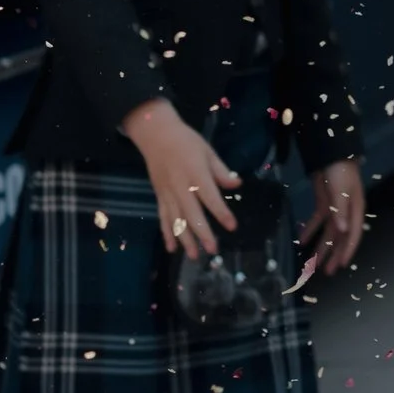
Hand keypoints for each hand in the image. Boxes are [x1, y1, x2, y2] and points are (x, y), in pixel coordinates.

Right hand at [120, 98, 243, 257]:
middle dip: (202, 234)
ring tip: (193, 256)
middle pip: (192, 214)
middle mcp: (181, 187)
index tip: (232, 226)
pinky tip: (171, 248)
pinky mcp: (159, 197)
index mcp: (196, 174)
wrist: (156, 135)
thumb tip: (237, 185)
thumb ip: (221, 171)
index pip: (210, 197)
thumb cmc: (186, 142)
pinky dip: (167, 234)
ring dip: (185, 240)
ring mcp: (168, 194)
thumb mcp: (208, 151)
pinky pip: (163, 218)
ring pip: (176, 221)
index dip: (221, 213)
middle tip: (213, 251)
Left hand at [303, 157, 367, 277]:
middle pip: (341, 237)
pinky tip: (301, 240)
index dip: (347, 251)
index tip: (341, 266)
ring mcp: (335, 208)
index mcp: (355, 210)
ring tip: (313, 263)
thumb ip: (341, 211)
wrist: (331, 152)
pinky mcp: (324, 203)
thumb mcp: (341, 191)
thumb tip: (343, 231)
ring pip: (329, 232)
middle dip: (334, 254)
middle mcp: (347, 212)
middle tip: (326, 272)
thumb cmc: (340, 171)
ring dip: (321, 247)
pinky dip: (310, 230)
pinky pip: (317, 221)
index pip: (353, 235)